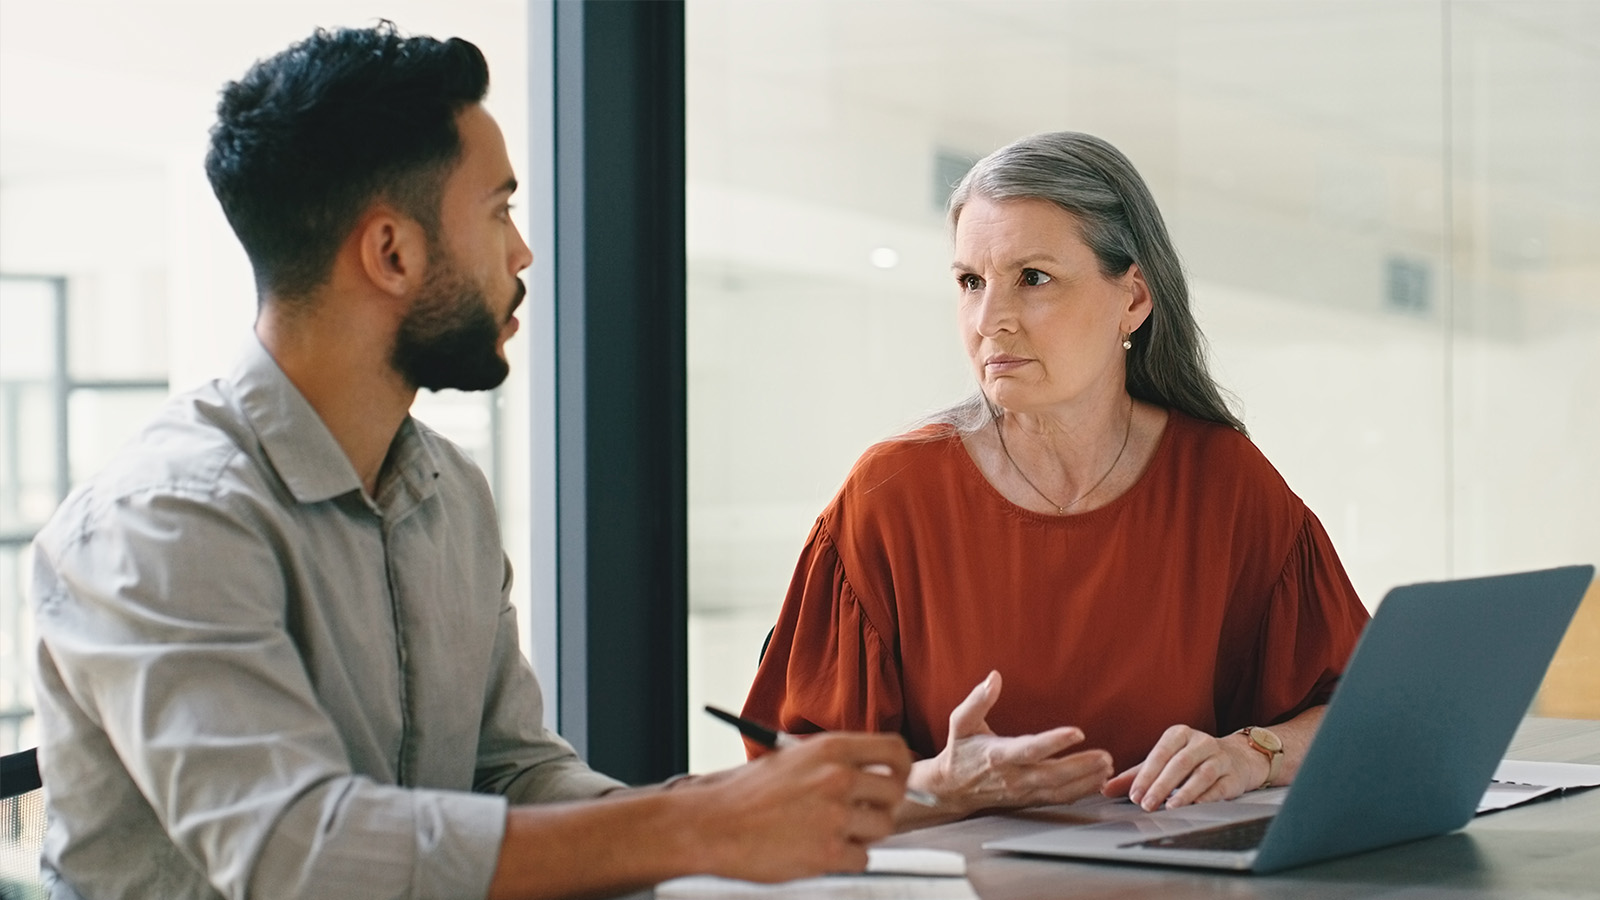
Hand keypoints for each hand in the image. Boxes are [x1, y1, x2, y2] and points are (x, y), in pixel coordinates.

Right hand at [691, 731, 911, 881]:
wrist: (712, 824)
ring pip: (882, 827)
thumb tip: (869, 774)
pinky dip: (847, 859)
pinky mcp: (828, 852)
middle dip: (884, 807)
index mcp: (831, 748)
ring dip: (864, 834)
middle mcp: (838, 777)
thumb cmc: (744, 793)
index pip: (895, 750)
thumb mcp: (791, 758)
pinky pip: (863, 858)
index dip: (902, 769)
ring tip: (833, 833)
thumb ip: (832, 763)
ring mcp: (835, 815)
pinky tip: (820, 850)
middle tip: (864, 815)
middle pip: (895, 793)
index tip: (896, 781)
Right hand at [913, 671, 1111, 820]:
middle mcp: (1012, 777)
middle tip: (1105, 757)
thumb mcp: (961, 721)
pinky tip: (1096, 782)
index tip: (1077, 732)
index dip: (1054, 742)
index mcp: (997, 755)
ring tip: (1106, 767)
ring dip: (1085, 780)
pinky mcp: (1028, 799)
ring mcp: (1022, 791)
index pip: (1030, 750)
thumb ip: (978, 700)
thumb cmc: (960, 750)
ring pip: (1058, 790)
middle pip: (1051, 775)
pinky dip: (1079, 792)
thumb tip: (994, 677)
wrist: (952, 788)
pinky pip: (1057, 799)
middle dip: (1080, 767)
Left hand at [1103, 725, 1267, 809]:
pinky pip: (1220, 786)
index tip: (1134, 795)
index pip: (1160, 753)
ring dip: (1185, 791)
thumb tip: (1105, 789)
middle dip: (1161, 785)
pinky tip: (1196, 805)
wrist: (1236, 759)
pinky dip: (1207, 797)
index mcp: (1179, 734)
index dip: (1146, 775)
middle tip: (1147, 804)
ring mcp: (1220, 758)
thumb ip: (1135, 775)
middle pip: (1180, 763)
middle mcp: (1200, 742)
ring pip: (1202, 773)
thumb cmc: (1192, 760)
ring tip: (1170, 806)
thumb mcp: (1163, 762)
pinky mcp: (1233, 776)